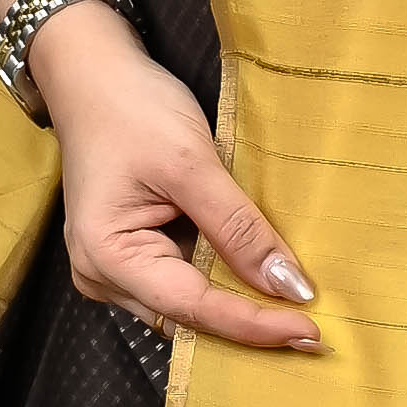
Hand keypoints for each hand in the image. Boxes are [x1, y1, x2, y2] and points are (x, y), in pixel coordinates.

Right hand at [33, 3, 320, 354]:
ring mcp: (112, 269)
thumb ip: (239, 228)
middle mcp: (102, 276)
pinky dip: (219, 278)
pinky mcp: (129, 255)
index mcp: (107, 257)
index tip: (311, 333)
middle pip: (188, 318)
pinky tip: (258, 276)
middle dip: (248, 321)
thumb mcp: (192, 164)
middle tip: (315, 329)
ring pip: (186, 306)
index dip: (254, 325)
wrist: (91, 73)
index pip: (194, 308)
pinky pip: (181, 282)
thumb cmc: (132, 107)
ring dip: (236, 302)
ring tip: (294, 306)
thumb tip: (289, 287)